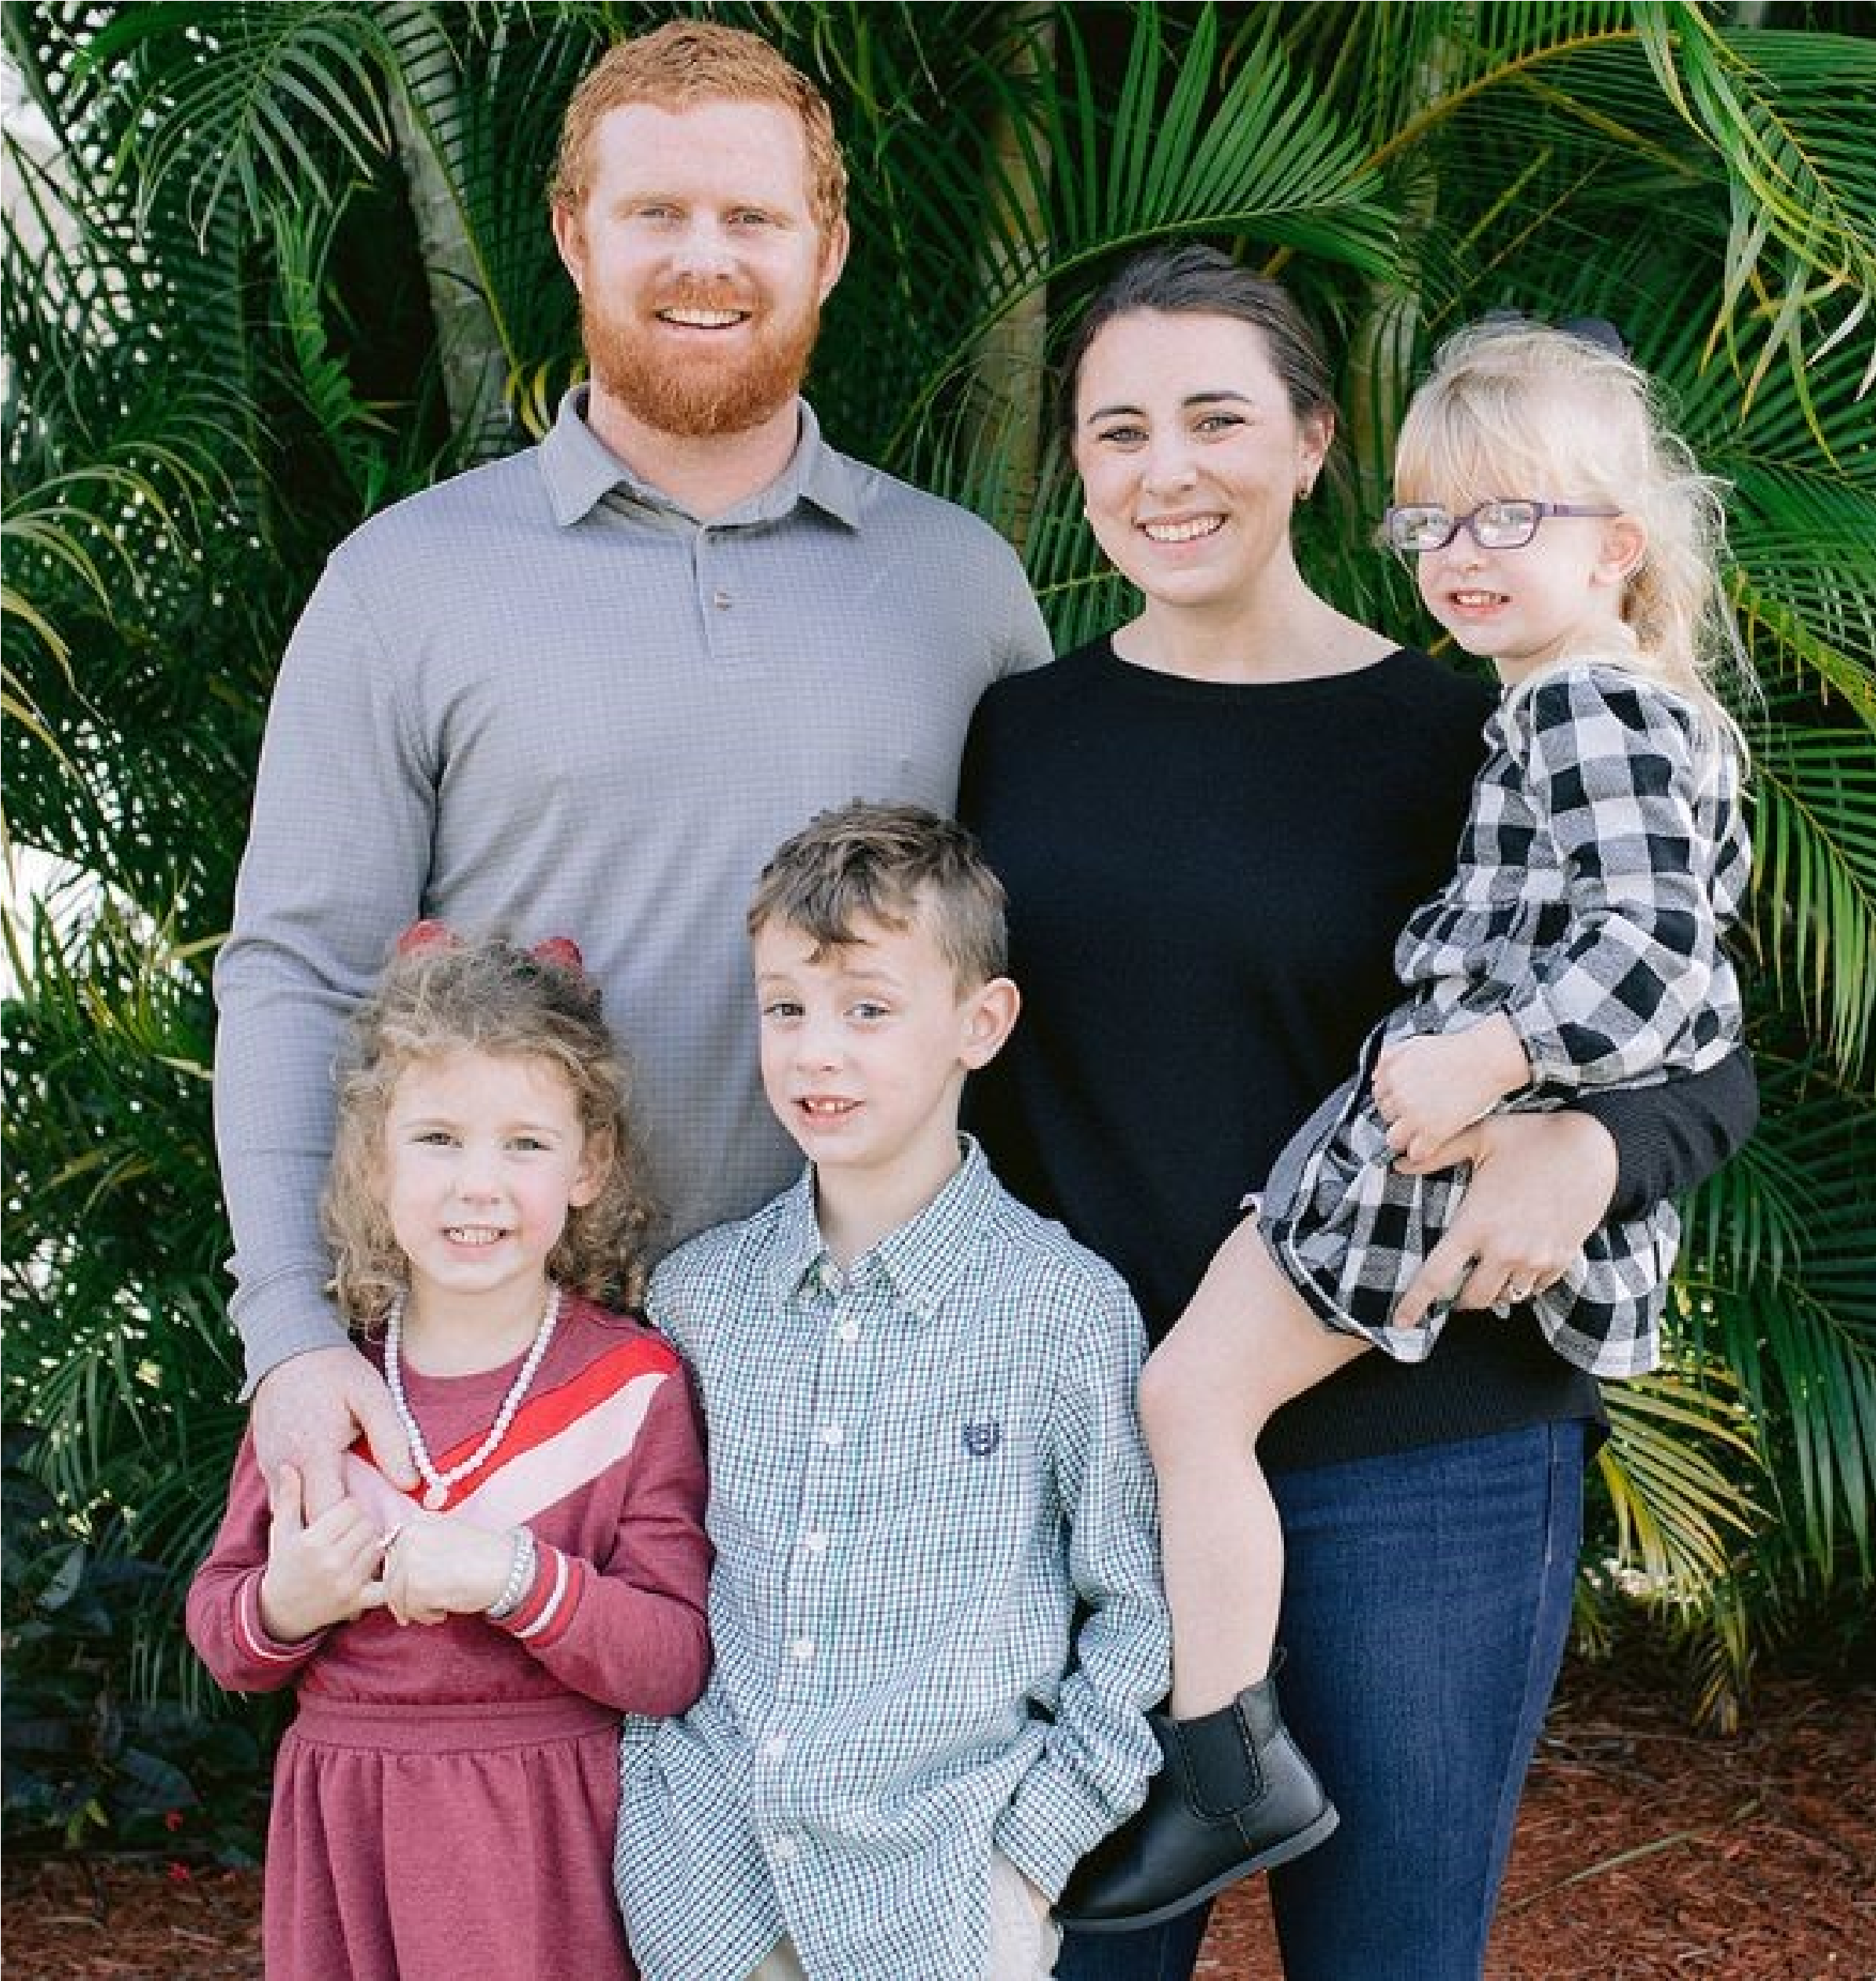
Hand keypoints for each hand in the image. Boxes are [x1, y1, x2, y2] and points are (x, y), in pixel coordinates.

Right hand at [252, 1343, 416, 1517]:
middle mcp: (285, 1466)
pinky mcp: (266, 1462)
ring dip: (321, 1514)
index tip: (381, 1525)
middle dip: (339, 1528)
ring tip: (352, 1504)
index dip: (355, 1526)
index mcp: (313, 1453)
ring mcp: (271, 1466)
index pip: (330, 1514)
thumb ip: (392, 1440)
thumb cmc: (334, 1370)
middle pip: (311, 1521)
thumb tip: (409, 1483)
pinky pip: (287, 1496)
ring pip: (296, 1511)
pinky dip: (308, 1499)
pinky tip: (331, 1486)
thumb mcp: (372, 1397)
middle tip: (371, 1518)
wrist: (289, 1346)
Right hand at [257, 1463, 386, 1640]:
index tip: (342, 1513)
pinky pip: (386, 1585)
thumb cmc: (284, 1564)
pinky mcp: (357, 1602)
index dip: (350, 1507)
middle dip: (363, 1524)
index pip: (351, 1508)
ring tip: (359, 1546)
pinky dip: (391, 1577)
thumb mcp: (282, 1530)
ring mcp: (345, 1583)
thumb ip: (289, 1497)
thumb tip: (289, 1465)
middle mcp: (330, 1562)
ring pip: (378, 1547)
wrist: (280, 1612)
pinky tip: (386, 1568)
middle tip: (353, 1530)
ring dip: (374, 1544)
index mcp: (312, 1542)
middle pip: (368, 1526)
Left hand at [367, 1514, 513, 1627]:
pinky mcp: (418, 1588)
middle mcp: (409, 1541)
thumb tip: (395, 1570)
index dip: (401, 1577)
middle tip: (425, 1603)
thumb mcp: (446, 1535)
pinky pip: (412, 1611)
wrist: (506, 1567)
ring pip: (398, 1598)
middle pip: (391, 1580)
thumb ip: (419, 1545)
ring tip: (438, 1607)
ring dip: (416, 1609)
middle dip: (405, 1597)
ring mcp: (411, 1564)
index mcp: (415, 1525)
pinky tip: (445, 1610)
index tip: (413, 1587)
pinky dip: (428, 1616)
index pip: (391, 1558)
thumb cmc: (482, 1553)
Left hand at [1372, 1016, 1530, 1164]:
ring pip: (1394, 1140)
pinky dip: (1422, 1153)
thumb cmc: (1457, 1051)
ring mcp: (1414, 1115)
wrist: (1486, 1059)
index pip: (1378, 1097)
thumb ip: (1391, 1058)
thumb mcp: (1414, 1044)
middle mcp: (1399, 1095)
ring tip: (1418, 1135)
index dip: (1392, 1101)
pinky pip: (1416, 1153)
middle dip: (1399, 1117)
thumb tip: (1376, 1075)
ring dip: (1405, 1139)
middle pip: (1386, 1118)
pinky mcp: (1433, 1132)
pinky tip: (1430, 1145)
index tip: (1402, 1104)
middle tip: (1416, 1115)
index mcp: (1391, 1074)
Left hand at [1391, 1108, 1615, 1329]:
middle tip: (1454, 1285)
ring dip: (1491, 1291)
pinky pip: (1535, 1289)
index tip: (1400, 1322)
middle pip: (1472, 1298)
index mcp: (1476, 1224)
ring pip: (1505, 1297)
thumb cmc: (1531, 1138)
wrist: (1594, 1149)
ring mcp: (1536, 1258)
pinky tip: (1516, 1264)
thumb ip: (1436, 1154)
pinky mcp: (1561, 1259)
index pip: (1436, 1276)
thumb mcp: (1479, 1137)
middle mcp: (1505, 1249)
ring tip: (1485, 1273)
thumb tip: (1398, 1161)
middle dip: (1458, 1298)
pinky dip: (1521, 1284)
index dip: (1414, 1303)